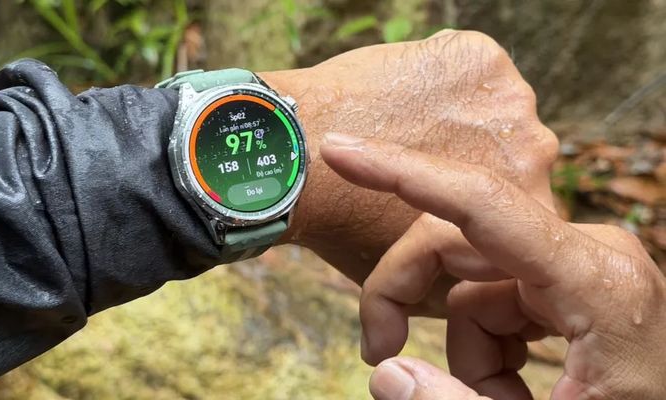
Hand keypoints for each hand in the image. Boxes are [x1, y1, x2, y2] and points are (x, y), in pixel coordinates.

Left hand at [260, 30, 557, 311]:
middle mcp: (534, 152)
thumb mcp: (418, 291)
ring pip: (488, 113)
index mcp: (530, 212)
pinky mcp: (480, 57)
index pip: (516, 207)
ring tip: (407, 135)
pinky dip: (440, 81)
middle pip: (506, 157)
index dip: (481, 212)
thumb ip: (465, 290)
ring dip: (457, 125)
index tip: (438, 212)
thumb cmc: (349, 230)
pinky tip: (403, 99)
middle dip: (470, 165)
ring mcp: (510, 99)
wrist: (301, 161)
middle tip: (417, 177)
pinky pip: (468, 69)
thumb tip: (466, 310)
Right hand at [321, 134, 665, 398]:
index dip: (402, 173)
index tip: (341, 153)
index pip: (480, 204)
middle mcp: (582, 255)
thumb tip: (386, 375)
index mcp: (593, 280)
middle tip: (377, 351)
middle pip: (454, 245)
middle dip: (407, 296)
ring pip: (469, 285)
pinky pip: (493, 303)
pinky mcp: (564, 285)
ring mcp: (573, 268)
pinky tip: (512, 390)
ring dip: (462, 352)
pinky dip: (484, 352)